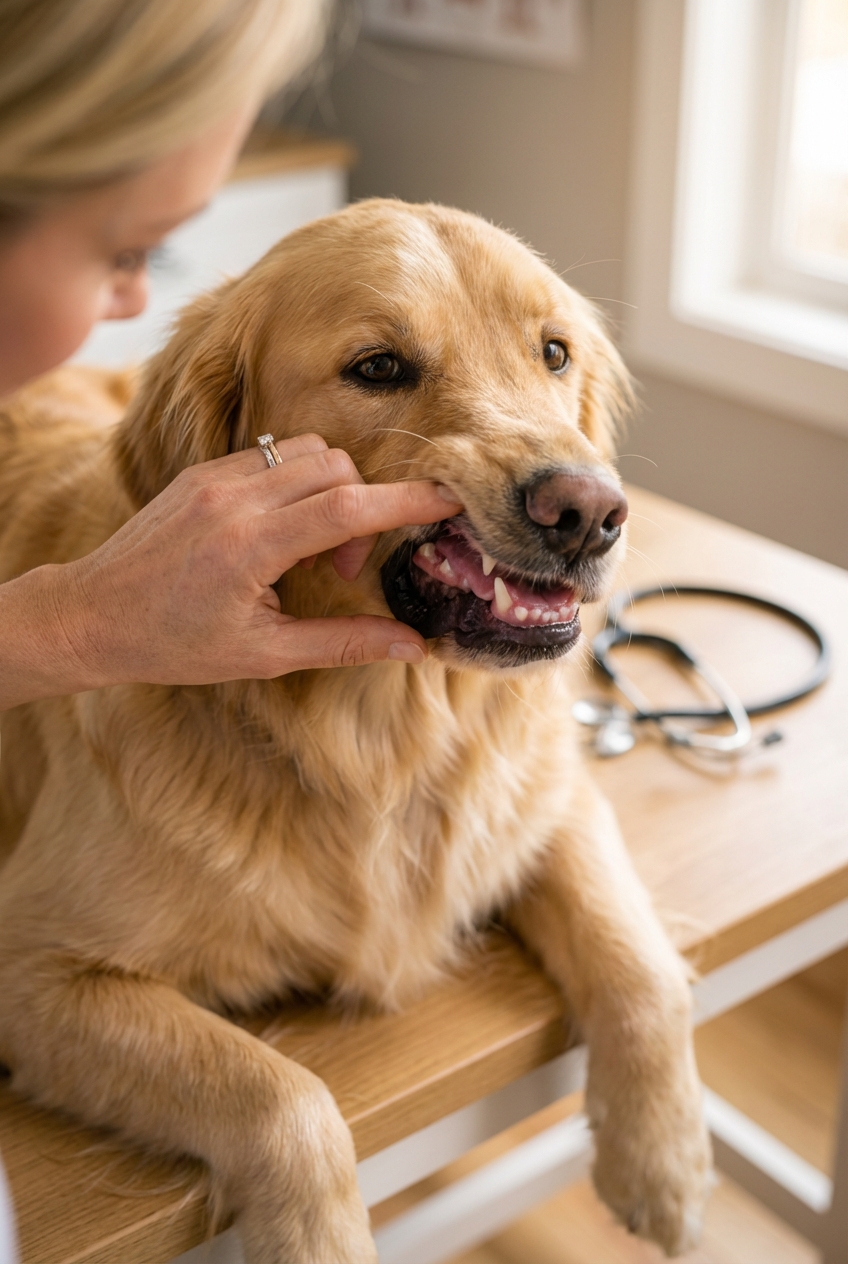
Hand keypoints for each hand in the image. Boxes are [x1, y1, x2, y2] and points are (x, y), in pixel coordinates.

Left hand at [0, 434, 461, 705]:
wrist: (92, 615)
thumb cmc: (173, 643)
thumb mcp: (263, 654)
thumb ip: (343, 643)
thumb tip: (413, 646)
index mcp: (251, 547)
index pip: (350, 507)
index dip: (409, 500)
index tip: (451, 499)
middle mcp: (234, 499)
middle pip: (337, 469)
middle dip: (365, 508)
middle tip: (341, 569)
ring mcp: (214, 477)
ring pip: (307, 451)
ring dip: (332, 490)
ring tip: (309, 549)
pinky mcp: (201, 470)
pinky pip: (270, 454)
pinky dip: (295, 483)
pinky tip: (278, 531)